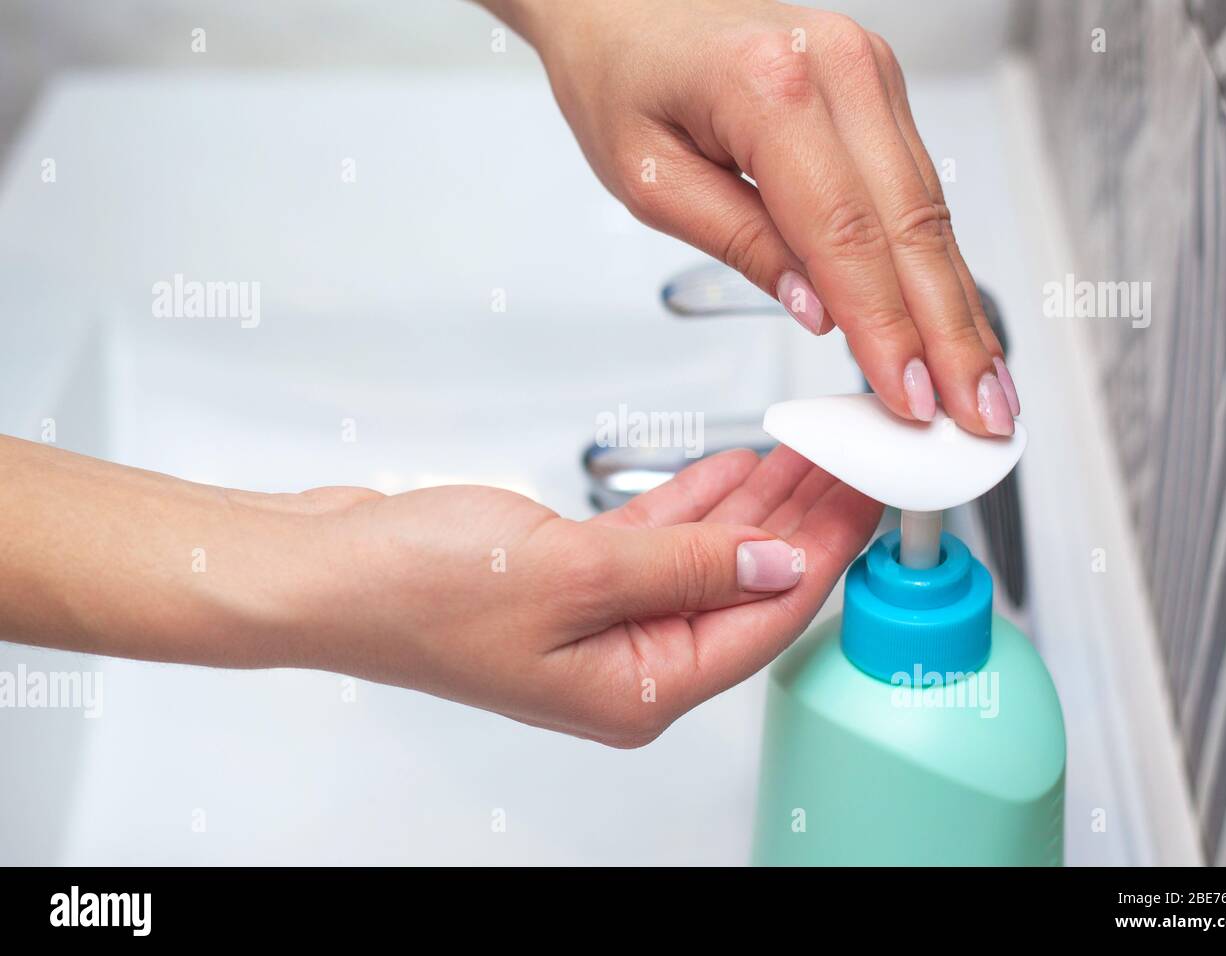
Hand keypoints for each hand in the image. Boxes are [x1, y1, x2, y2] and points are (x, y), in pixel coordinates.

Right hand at [0, 438, 874, 745]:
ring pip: (711, 556)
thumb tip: (786, 565)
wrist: (322, 568)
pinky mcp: (576, 578)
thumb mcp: (572, 573)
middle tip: (858, 458)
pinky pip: (664, 541)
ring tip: (816, 450)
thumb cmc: (413, 591)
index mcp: (637, 690)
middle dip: (809, 520)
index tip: (874, 496)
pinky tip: (742, 468)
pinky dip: (703, 504)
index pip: (769, 618)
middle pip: (750, 586)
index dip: (831, 552)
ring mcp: (602, 621)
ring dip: (762, 502)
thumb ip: (690, 567)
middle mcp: (628, 665)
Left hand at [481, 0, 1019, 435]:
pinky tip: (954, 317)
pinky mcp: (878, 89)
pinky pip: (918, 189)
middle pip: (913, 227)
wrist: (624, 1)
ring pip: (931, 212)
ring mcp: (869, 73)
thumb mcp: (650, 178)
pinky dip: (937, 263)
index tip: (910, 399)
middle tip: (982, 413)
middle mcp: (840, 70)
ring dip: (959, 306)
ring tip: (982, 383)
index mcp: (772, 88)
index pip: (848, 235)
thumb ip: (741, 241)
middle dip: (952, 334)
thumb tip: (820, 311)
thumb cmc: (622, 75)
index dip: (887, 329)